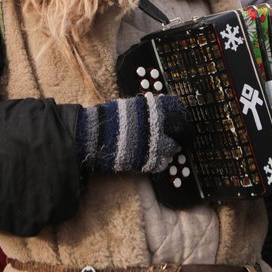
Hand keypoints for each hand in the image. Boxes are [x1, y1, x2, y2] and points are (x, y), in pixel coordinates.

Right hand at [76, 93, 190, 173]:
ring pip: (172, 149)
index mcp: (153, 109)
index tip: (178, 118)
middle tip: (173, 135)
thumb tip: (159, 109)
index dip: (178, 114)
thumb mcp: (129, 107)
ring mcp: (154, 144)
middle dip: (177, 133)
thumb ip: (147, 109)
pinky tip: (153, 158)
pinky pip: (161, 164)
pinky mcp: (147, 161)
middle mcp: (158, 126)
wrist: (93, 137)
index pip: (177, 109)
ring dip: (168, 149)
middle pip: (179, 131)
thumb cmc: (108, 119)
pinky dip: (159, 162)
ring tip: (160, 148)